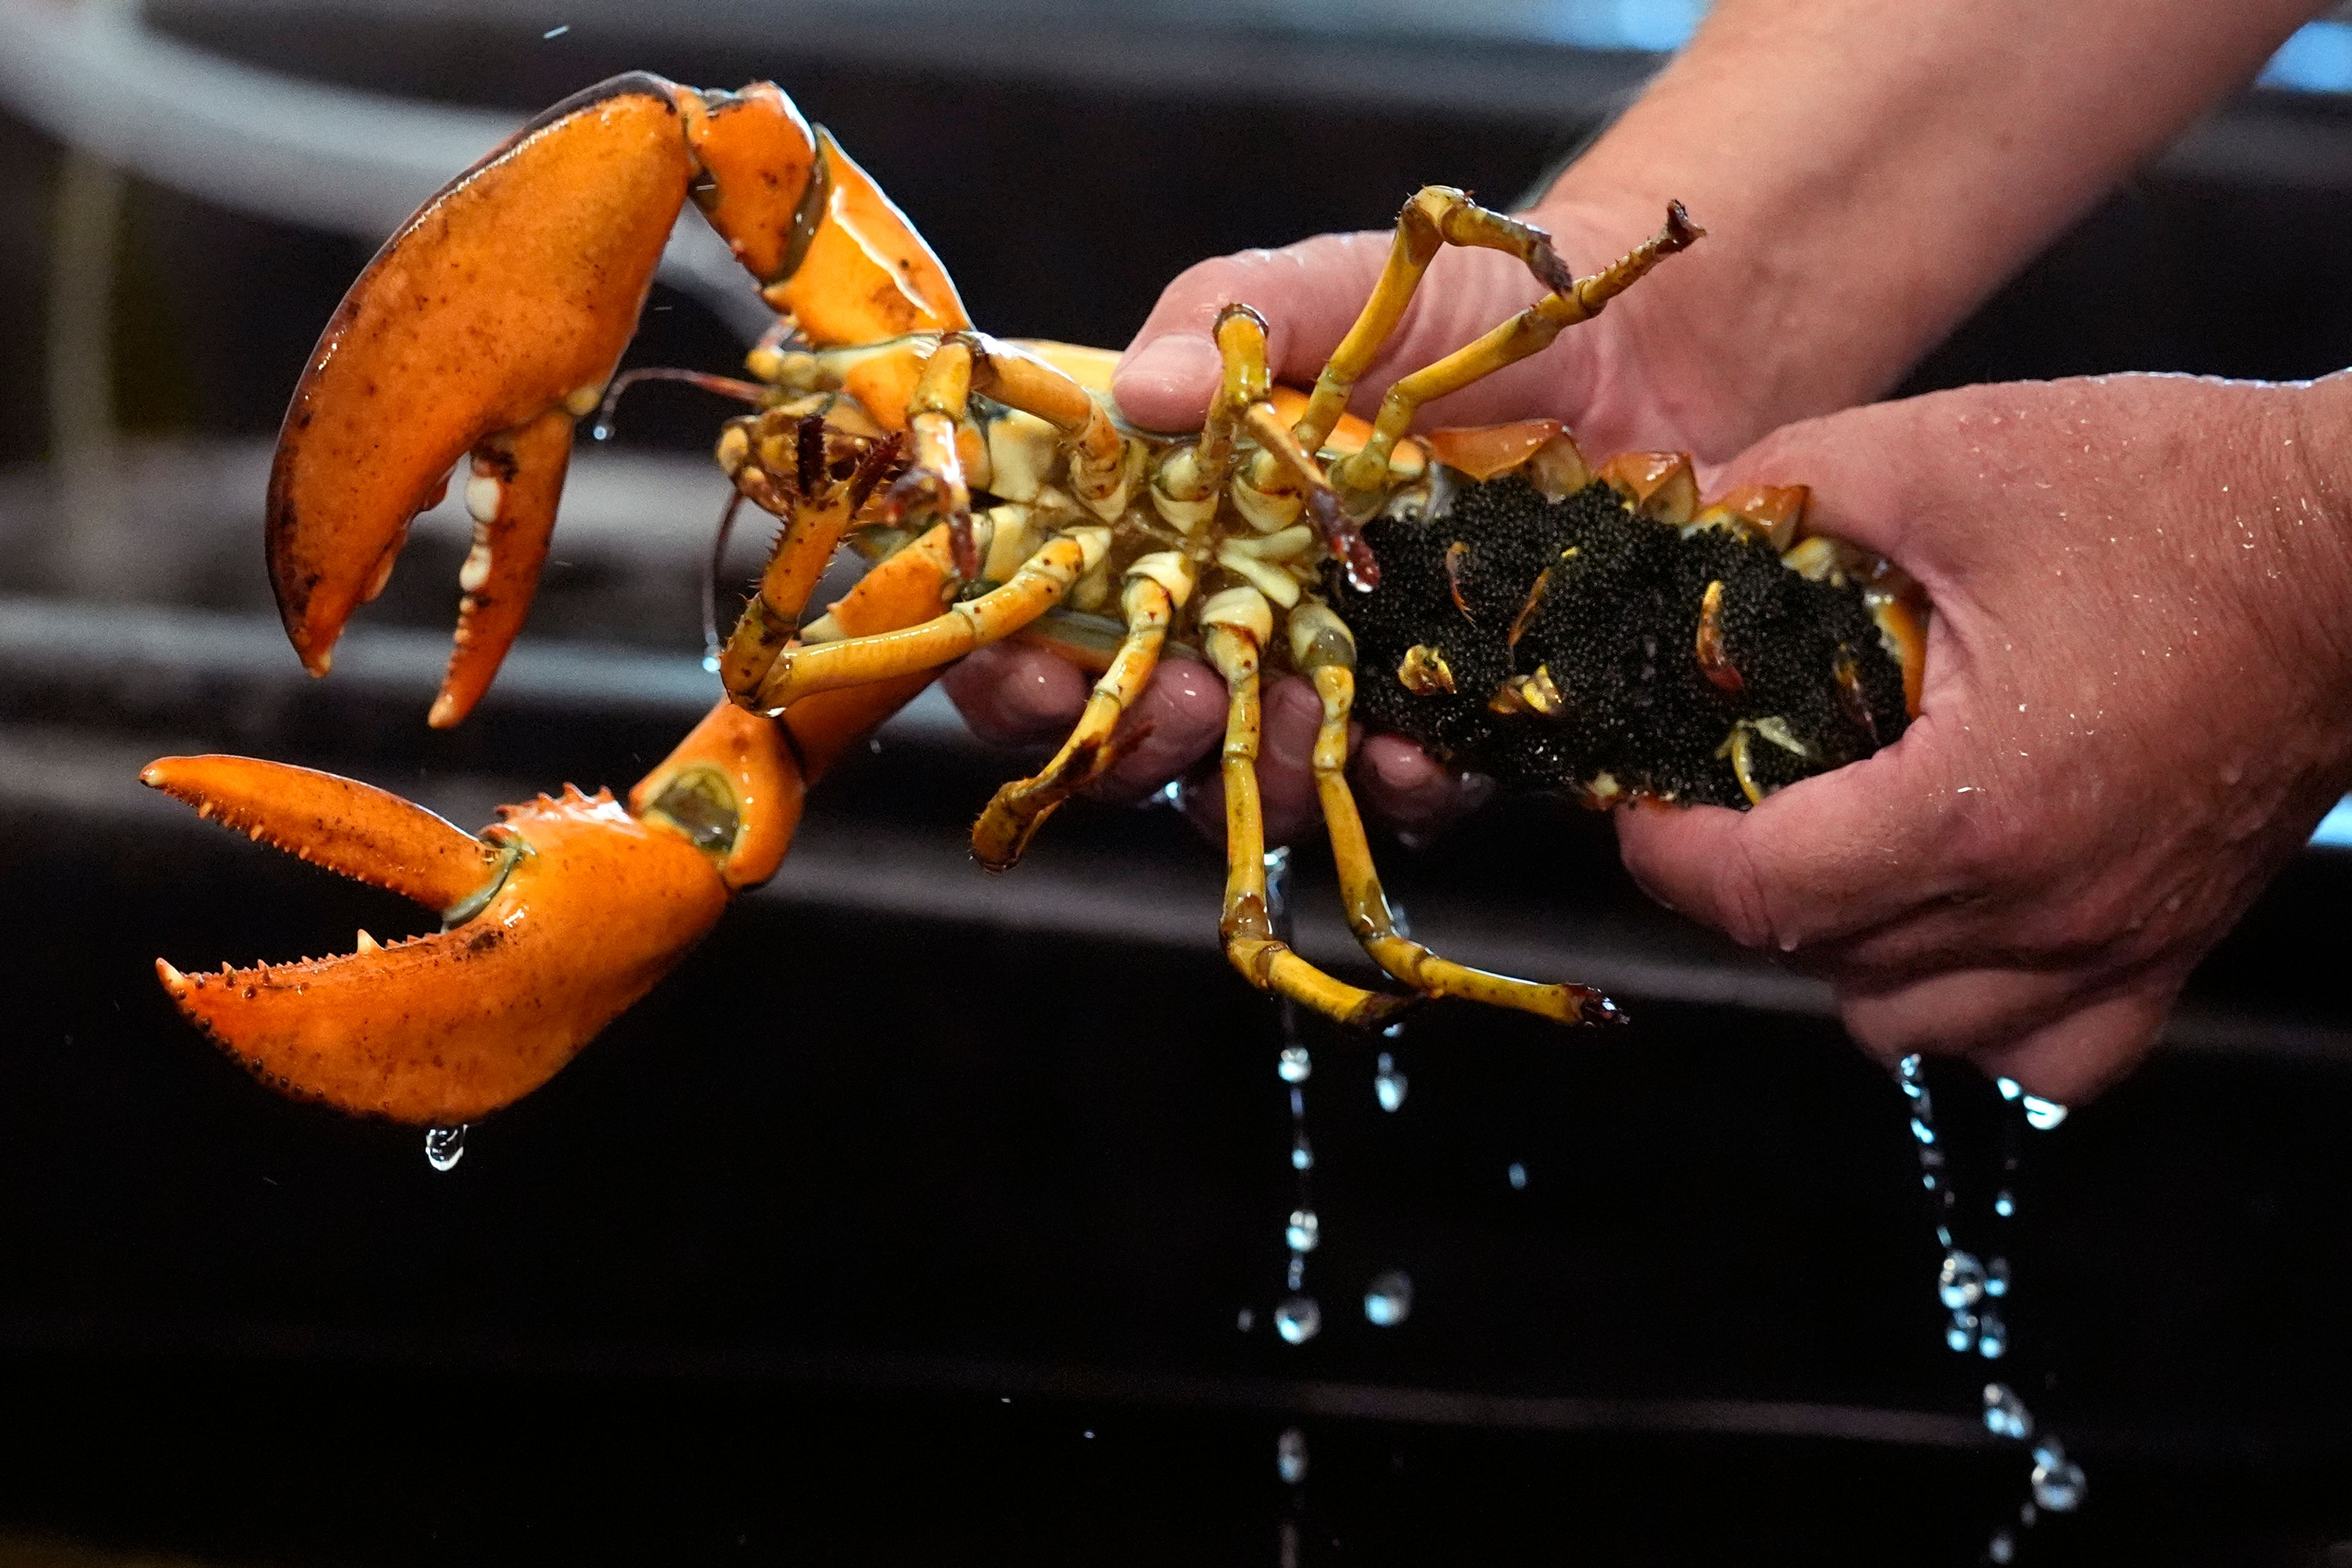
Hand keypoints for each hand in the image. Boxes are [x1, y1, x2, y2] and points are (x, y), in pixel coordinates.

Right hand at [946, 195, 1729, 841]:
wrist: (1635, 359)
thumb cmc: (1447, 322)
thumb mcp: (1323, 291)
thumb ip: (1222, 323)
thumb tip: (1142, 388)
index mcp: (1171, 532)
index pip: (1049, 624)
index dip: (1016, 668)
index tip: (1033, 671)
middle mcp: (1236, 624)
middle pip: (1135, 737)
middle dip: (1136, 743)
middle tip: (1175, 701)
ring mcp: (1335, 683)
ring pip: (1255, 787)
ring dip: (1258, 777)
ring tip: (1300, 724)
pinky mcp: (1440, 722)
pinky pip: (1398, 794)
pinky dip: (1398, 788)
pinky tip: (1418, 752)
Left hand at [1618, 373, 2351, 1100]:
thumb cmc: (2181, 496)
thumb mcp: (1956, 453)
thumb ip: (1799, 487)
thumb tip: (1693, 523)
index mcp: (1974, 807)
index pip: (1759, 894)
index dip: (1666, 852)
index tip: (1639, 802)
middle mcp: (2044, 909)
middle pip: (1820, 962)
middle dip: (1739, 888)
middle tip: (1725, 802)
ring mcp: (2117, 946)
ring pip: (1913, 1025)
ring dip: (1846, 953)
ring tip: (1838, 851)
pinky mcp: (2174, 949)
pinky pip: (2046, 1056)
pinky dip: (1978, 1014)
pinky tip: (1960, 927)